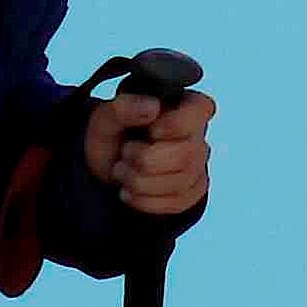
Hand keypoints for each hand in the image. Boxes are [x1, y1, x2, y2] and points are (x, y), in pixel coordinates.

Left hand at [85, 83, 214, 217]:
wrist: (105, 165)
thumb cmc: (112, 135)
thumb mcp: (105, 117)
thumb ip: (125, 108)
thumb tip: (153, 107)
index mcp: (183, 105)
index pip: (200, 110)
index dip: (176, 124)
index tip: (151, 131)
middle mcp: (196, 134)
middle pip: (186, 154)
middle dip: (145, 160)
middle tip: (124, 153)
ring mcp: (197, 164)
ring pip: (180, 182)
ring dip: (140, 181)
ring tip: (121, 171)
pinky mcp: (192, 190)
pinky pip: (178, 202)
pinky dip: (146, 200)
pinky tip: (129, 191)